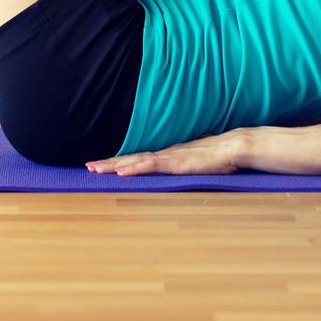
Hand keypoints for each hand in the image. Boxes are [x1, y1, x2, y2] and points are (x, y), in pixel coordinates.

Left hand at [85, 128, 247, 175]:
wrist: (232, 147)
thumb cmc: (217, 157)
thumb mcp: (196, 162)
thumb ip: (185, 165)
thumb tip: (181, 168)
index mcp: (168, 155)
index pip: (139, 158)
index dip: (120, 161)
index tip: (102, 165)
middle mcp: (164, 154)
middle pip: (131, 158)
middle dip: (109, 163)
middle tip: (88, 167)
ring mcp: (168, 157)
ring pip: (135, 161)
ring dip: (115, 165)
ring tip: (96, 169)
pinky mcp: (175, 163)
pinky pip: (150, 166)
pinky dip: (134, 168)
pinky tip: (121, 173)